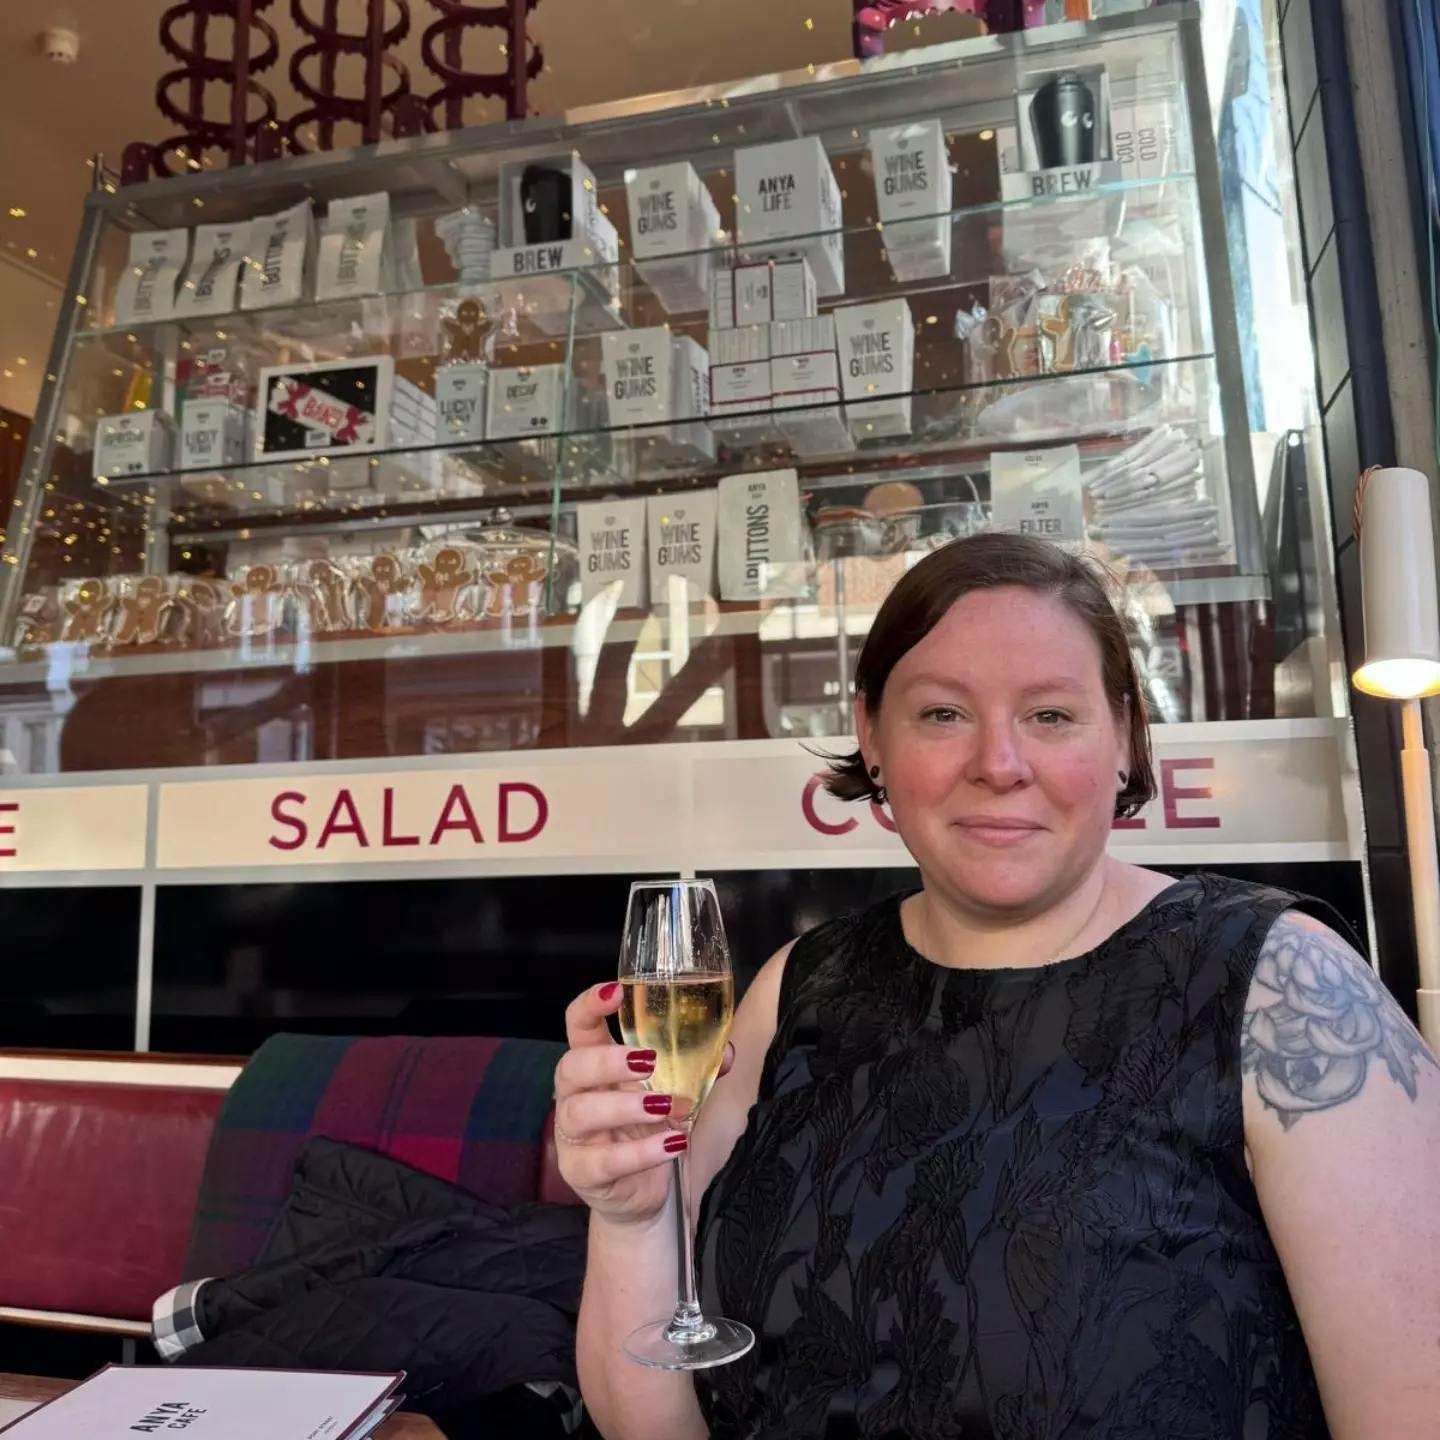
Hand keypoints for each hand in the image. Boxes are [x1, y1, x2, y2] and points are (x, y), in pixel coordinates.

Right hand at [555, 981, 731, 1226]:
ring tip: (668, 1107)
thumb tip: (727, 1052)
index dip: (590, 1005)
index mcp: (593, 1066)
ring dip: (627, 1106)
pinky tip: (671, 1146)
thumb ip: (696, 1068)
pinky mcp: (581, 1173)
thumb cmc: (650, 1129)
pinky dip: (641, 1152)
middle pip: (570, 1067)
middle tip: (649, 1061)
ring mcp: (573, 1137)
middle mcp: (575, 1096)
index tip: (615, 991)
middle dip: (607, 1060)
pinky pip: (604, 1160)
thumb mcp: (672, 1092)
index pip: (577, 1026)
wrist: (644, 1193)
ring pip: (580, 1112)